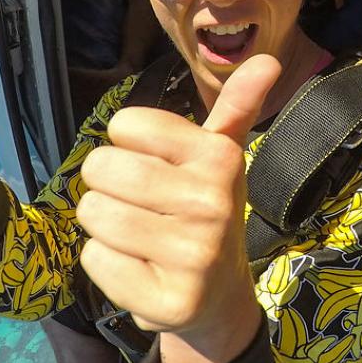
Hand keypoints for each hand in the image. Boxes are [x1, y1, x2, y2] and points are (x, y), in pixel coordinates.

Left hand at [77, 54, 279, 354]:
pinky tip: (139, 267)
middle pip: (101, 167)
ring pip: (93, 212)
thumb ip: (237, 105)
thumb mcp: (221, 155)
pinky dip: (106, 263)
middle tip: (141, 203)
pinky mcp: (167, 302)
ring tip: (140, 234)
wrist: (217, 296)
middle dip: (108, 184)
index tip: (156, 164)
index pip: (125, 124)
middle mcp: (212, 204)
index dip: (128, 145)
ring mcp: (193, 256)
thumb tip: (268, 60)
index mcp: (219, 157)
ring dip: (105, 224)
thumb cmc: (206, 210)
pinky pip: (94, 259)